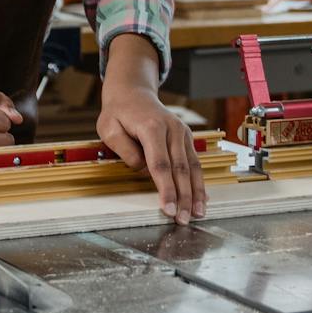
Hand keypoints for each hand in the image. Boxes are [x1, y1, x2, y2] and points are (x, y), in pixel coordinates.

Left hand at [97, 34, 205, 222]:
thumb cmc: (118, 113)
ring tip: (199, 214)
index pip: (160, 165)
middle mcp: (172, 129)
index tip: (169, 209)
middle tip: (184, 219)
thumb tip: (142, 170)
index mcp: (152, 127)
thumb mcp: (108, 128)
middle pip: (180, 169)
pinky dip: (199, 181)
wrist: (133, 93)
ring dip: (196, 192)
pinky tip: (203, 198)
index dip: (166, 189)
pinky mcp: (186, 137)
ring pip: (193, 166)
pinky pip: (195, 161)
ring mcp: (182, 132)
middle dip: (184, 197)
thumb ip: (124, 150)